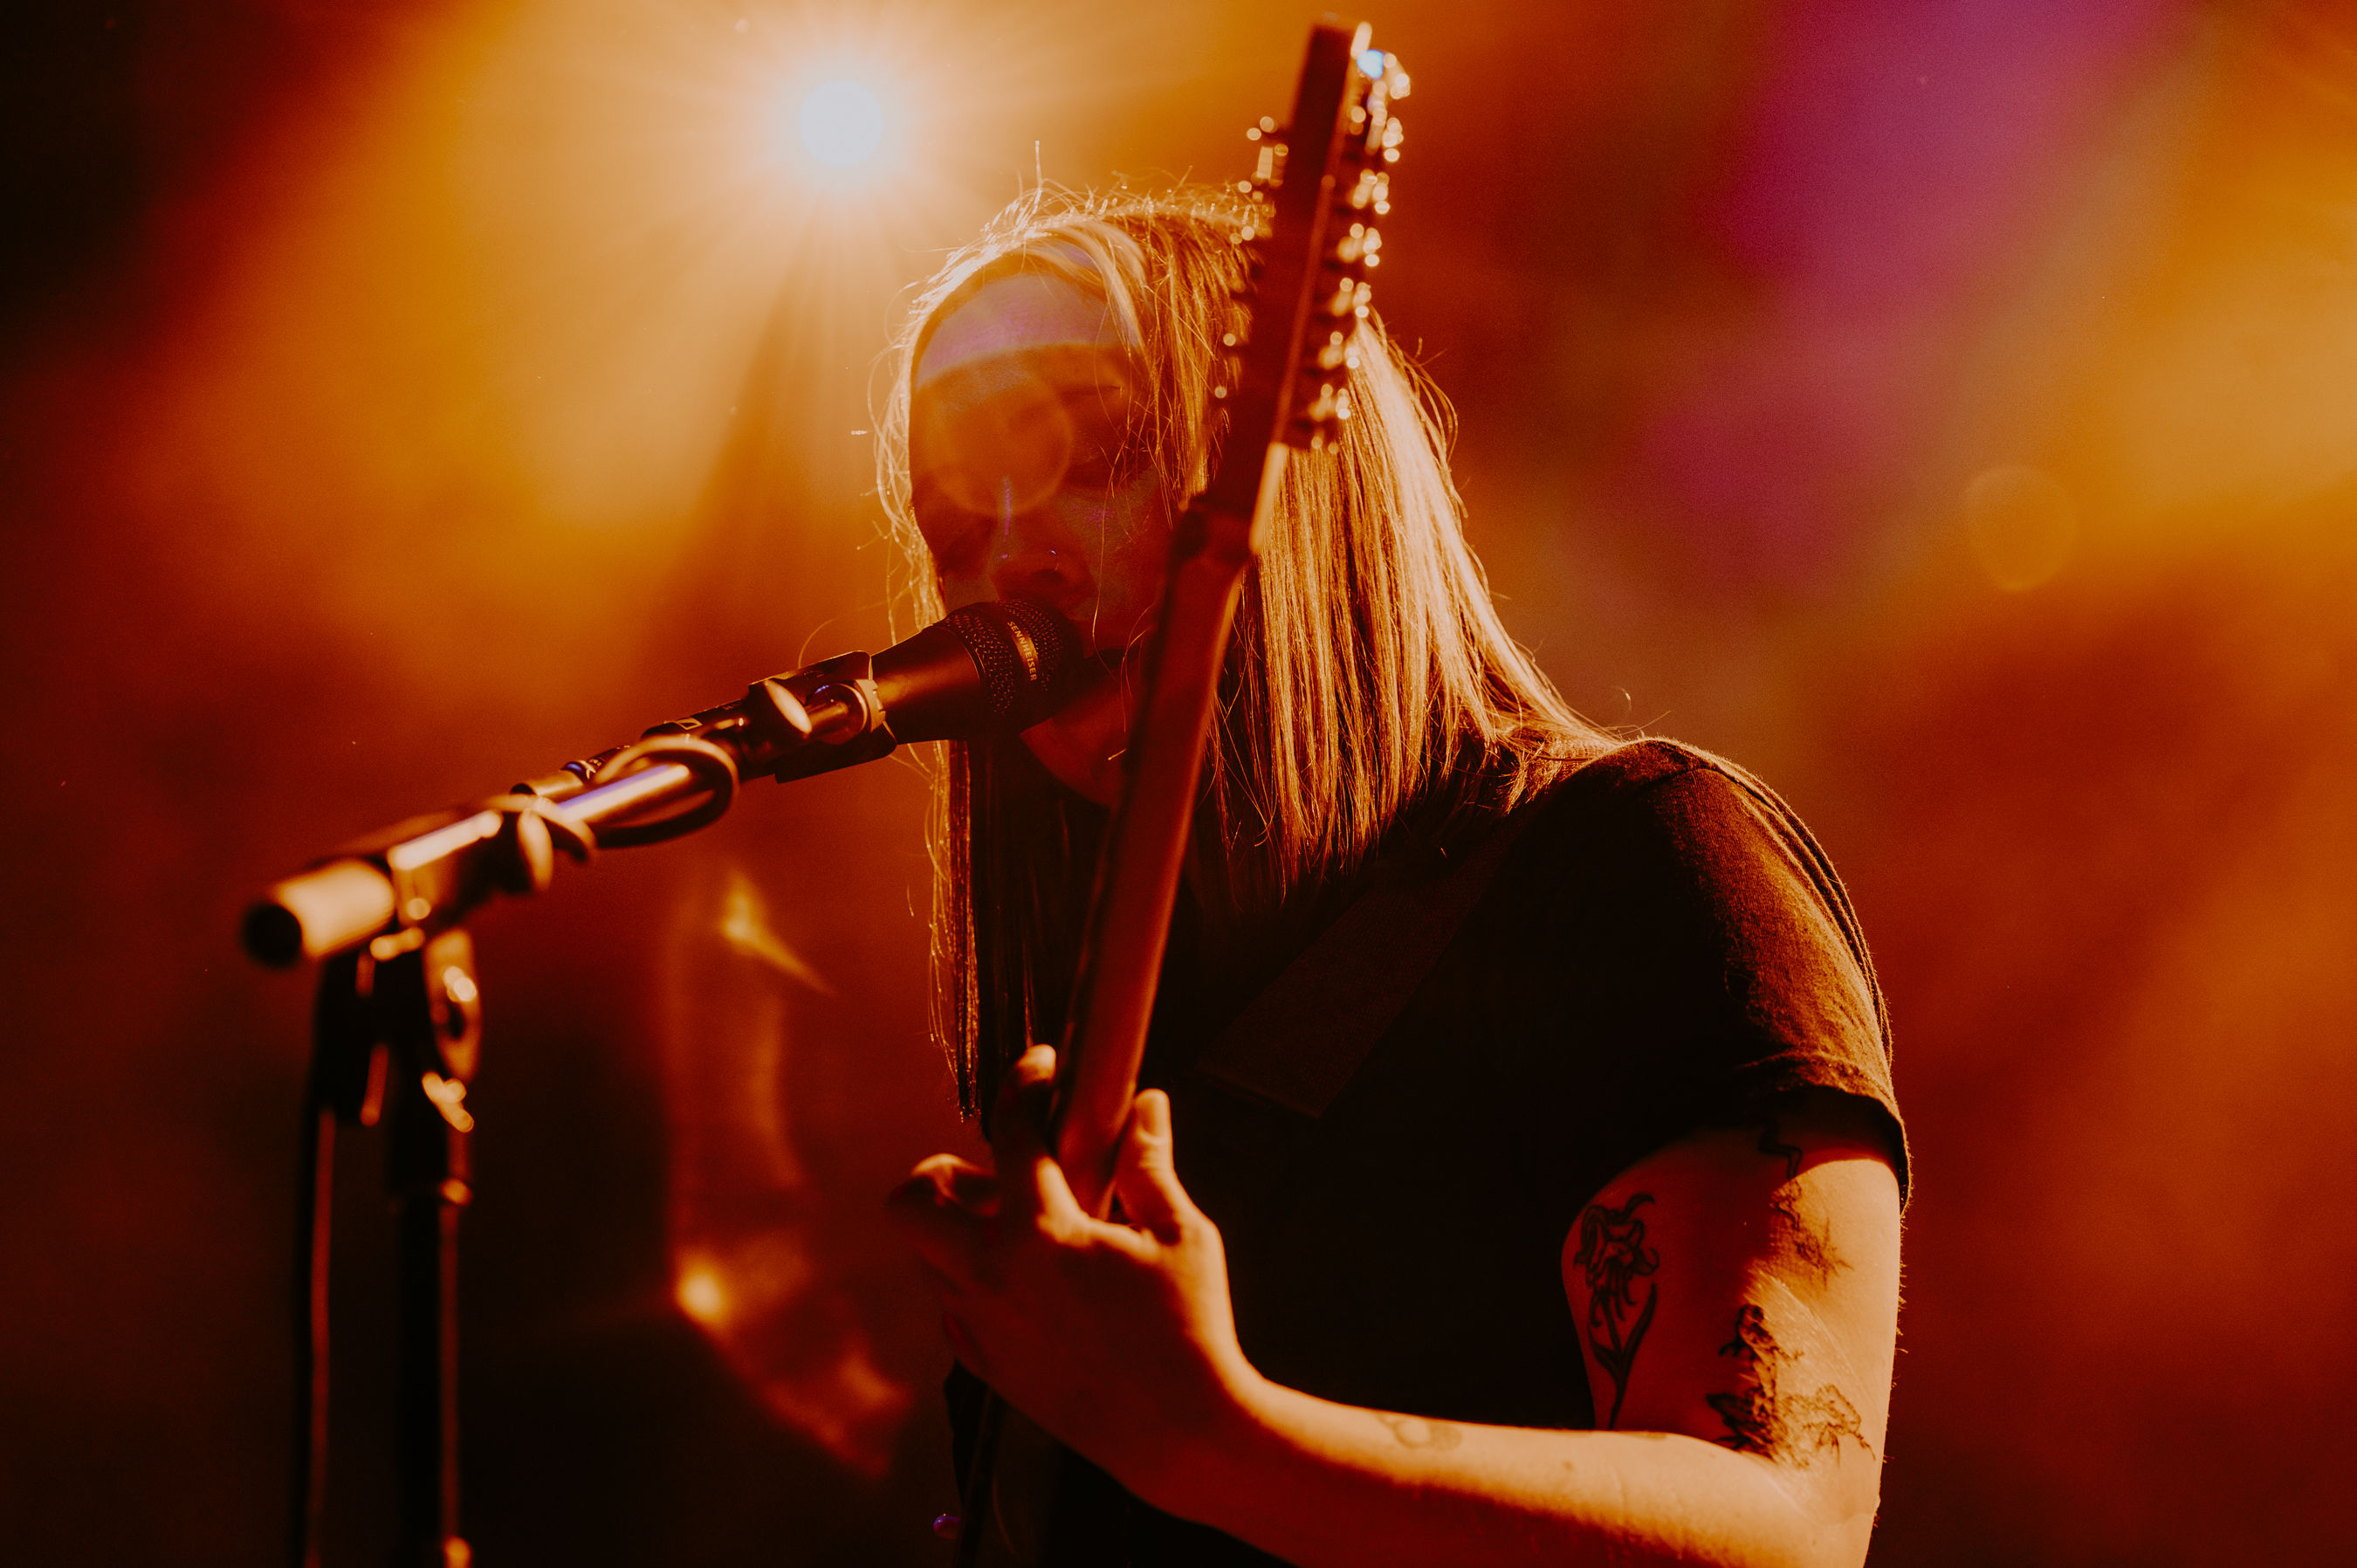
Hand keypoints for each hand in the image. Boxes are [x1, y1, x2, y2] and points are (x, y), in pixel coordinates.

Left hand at [886, 1045, 1259, 1508]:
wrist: (1183, 1435)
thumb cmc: (1191, 1331)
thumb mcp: (1183, 1237)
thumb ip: (1151, 1165)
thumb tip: (1147, 1106)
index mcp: (1041, 1233)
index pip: (1009, 1131)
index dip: (1024, 1085)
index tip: (1041, 1069)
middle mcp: (992, 1277)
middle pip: (911, 1199)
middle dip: (943, 1172)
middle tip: (999, 1177)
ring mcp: (982, 1326)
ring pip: (926, 1254)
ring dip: (962, 1229)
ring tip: (1027, 1229)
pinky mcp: (987, 1366)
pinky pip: (952, 1305)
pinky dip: (975, 1282)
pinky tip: (1031, 1284)